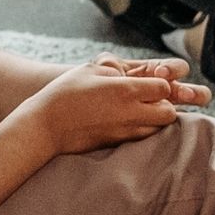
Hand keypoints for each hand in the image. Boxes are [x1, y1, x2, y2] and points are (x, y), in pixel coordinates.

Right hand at [16, 55, 206, 155]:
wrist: (44, 126)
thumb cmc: (64, 93)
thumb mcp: (90, 70)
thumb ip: (117, 72)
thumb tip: (133, 78)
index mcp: (125, 90)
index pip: (164, 88)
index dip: (160, 84)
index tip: (149, 82)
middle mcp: (130, 113)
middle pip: (169, 113)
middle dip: (164, 104)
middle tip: (149, 99)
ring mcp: (124, 132)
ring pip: (158, 129)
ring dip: (154, 119)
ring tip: (137, 111)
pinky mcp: (116, 145)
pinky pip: (141, 138)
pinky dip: (141, 130)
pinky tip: (125, 122)